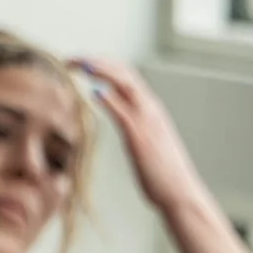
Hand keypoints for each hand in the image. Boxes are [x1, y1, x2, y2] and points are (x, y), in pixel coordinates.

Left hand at [70, 55, 204, 217]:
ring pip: (125, 84)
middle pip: (125, 72)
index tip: (81, 62)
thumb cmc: (162, 172)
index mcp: (151, 108)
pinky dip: (110, 99)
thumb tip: (116, 112)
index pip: (127, 75)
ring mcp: (148, 121)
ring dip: (100, 71)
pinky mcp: (141, 137)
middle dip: (97, 61)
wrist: (180, 193)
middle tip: (72, 59)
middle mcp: (151, 109)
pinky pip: (124, 112)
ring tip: (79, 64)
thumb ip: (132, 122)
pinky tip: (94, 91)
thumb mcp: (145, 140)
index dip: (104, 65)